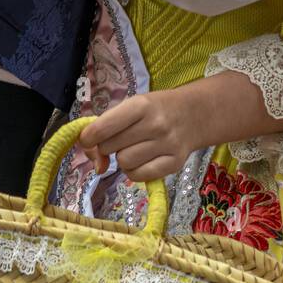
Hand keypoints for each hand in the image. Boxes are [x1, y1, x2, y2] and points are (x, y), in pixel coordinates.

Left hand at [78, 89, 205, 180]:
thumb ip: (107, 128)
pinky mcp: (175, 163)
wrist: (194, 113)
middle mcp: (155, 124)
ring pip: (123, 163)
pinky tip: (143, 160)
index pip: (101, 129)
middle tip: (122, 139)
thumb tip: (96, 164)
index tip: (88, 139)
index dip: (87, 138)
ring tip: (136, 148)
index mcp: (141, 105)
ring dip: (123, 159)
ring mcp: (167, 144)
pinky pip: (138, 177)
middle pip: (109, 148)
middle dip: (108, 146)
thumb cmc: (156, 109)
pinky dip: (135, 171)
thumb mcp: (132, 106)